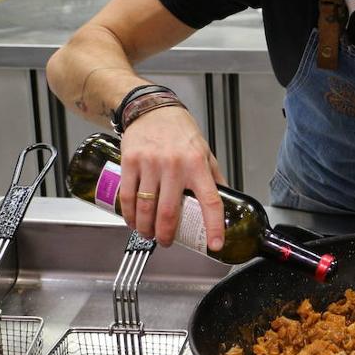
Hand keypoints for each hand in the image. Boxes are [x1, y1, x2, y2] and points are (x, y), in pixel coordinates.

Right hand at [118, 106, 225, 250]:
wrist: (152, 110)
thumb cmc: (180, 132)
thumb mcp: (205, 152)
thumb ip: (214, 177)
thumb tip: (226, 199)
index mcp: (198, 164)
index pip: (211, 200)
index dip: (214, 226)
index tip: (215, 244)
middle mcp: (176, 165)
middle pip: (170, 212)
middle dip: (167, 235)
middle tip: (167, 241)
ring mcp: (151, 164)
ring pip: (146, 208)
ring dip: (146, 229)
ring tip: (148, 234)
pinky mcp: (131, 162)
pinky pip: (128, 196)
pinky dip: (129, 215)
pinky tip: (132, 221)